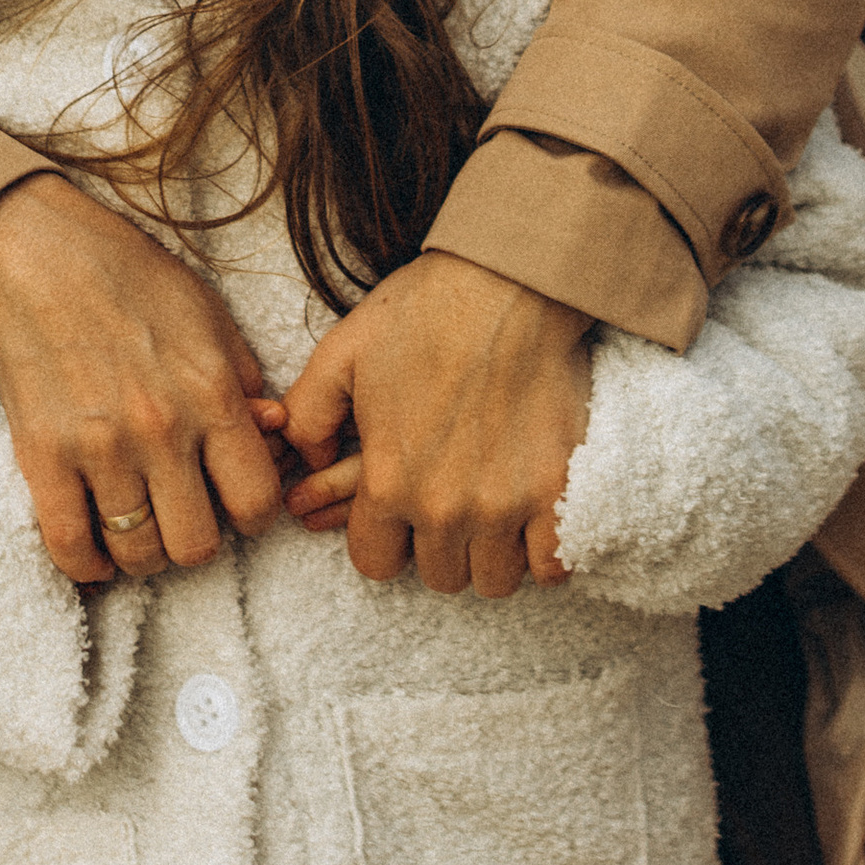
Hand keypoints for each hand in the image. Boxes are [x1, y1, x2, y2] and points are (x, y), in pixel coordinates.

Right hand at [0, 172, 284, 584]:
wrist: (42, 257)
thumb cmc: (133, 280)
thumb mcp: (210, 319)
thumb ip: (247, 383)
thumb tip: (273, 436)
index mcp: (212, 395)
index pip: (256, 503)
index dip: (252, 515)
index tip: (234, 504)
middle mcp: (160, 430)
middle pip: (197, 545)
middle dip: (196, 538)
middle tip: (183, 514)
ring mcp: (99, 448)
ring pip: (137, 552)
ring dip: (144, 552)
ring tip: (140, 529)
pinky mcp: (42, 457)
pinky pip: (70, 545)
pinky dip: (87, 564)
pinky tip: (97, 549)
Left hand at [278, 252, 593, 596]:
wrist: (507, 284)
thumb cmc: (422, 312)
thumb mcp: (340, 354)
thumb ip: (308, 416)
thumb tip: (305, 463)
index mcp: (388, 481)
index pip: (374, 562)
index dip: (382, 539)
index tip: (398, 514)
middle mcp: (444, 506)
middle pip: (437, 575)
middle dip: (435, 546)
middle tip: (446, 506)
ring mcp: (505, 504)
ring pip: (492, 580)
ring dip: (488, 555)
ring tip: (487, 515)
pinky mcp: (559, 491)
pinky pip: (550, 567)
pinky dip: (541, 554)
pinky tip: (531, 524)